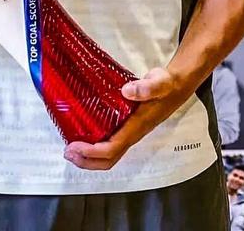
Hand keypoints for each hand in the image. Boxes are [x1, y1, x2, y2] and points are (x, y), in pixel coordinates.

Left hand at [64, 67, 186, 170]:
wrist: (176, 86)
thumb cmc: (167, 85)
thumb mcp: (159, 82)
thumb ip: (146, 87)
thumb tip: (127, 91)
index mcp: (136, 127)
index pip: (112, 149)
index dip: (91, 152)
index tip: (74, 146)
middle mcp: (132, 134)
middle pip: (108, 159)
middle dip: (86, 160)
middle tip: (67, 151)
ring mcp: (130, 133)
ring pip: (108, 155)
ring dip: (88, 157)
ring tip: (71, 148)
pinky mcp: (127, 127)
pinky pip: (110, 144)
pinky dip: (94, 146)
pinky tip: (84, 135)